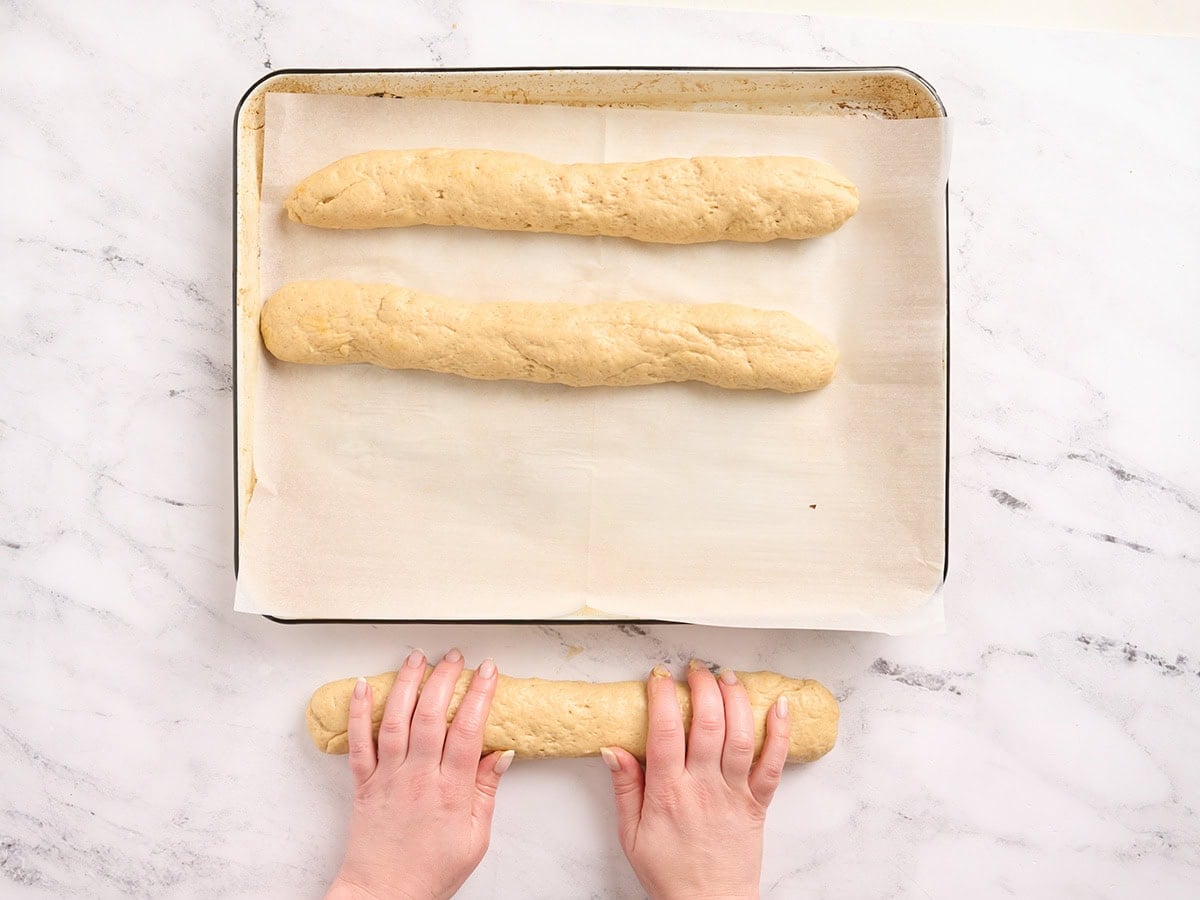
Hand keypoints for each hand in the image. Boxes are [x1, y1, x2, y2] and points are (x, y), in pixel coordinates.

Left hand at [326, 649, 513, 899]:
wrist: (384, 897)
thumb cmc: (431, 873)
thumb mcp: (475, 838)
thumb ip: (486, 792)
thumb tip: (501, 753)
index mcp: (451, 792)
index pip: (468, 731)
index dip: (479, 695)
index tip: (488, 670)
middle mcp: (418, 778)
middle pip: (430, 716)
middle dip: (444, 679)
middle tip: (455, 655)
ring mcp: (387, 778)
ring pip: (395, 720)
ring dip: (406, 683)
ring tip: (417, 657)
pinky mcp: (363, 784)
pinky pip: (358, 742)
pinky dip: (359, 712)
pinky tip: (363, 685)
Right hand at [602, 661, 790, 899]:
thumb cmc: (669, 871)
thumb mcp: (631, 834)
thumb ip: (625, 788)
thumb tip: (612, 749)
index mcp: (668, 792)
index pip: (664, 731)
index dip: (662, 697)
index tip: (658, 676)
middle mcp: (703, 786)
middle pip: (706, 724)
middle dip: (701, 687)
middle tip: (694, 669)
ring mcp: (734, 792)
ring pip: (740, 735)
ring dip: (735, 699)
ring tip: (726, 676)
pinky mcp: (758, 802)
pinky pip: (773, 763)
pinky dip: (780, 732)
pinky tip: (780, 705)